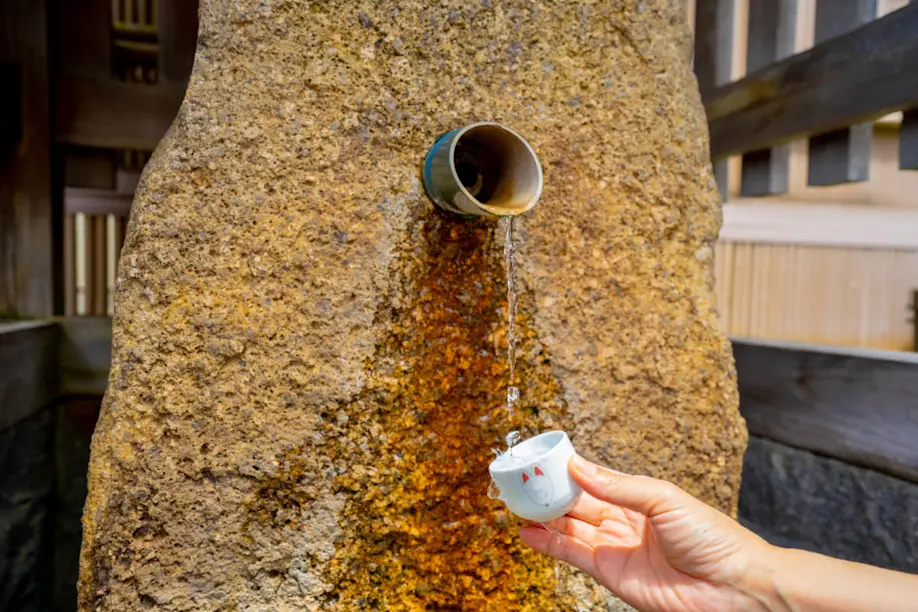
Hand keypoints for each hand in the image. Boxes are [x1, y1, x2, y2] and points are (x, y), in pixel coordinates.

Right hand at [519, 455, 773, 611]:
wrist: (732, 587)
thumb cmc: (712, 537)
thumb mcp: (664, 498)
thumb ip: (619, 486)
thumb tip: (579, 466)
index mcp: (638, 497)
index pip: (595, 479)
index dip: (570, 469)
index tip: (544, 457)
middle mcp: (623, 520)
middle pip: (577, 503)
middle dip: (550, 491)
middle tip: (523, 479)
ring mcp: (615, 548)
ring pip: (570, 528)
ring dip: (544, 516)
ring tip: (517, 502)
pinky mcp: (609, 574)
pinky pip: (571, 555)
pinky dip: (548, 544)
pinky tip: (528, 532)